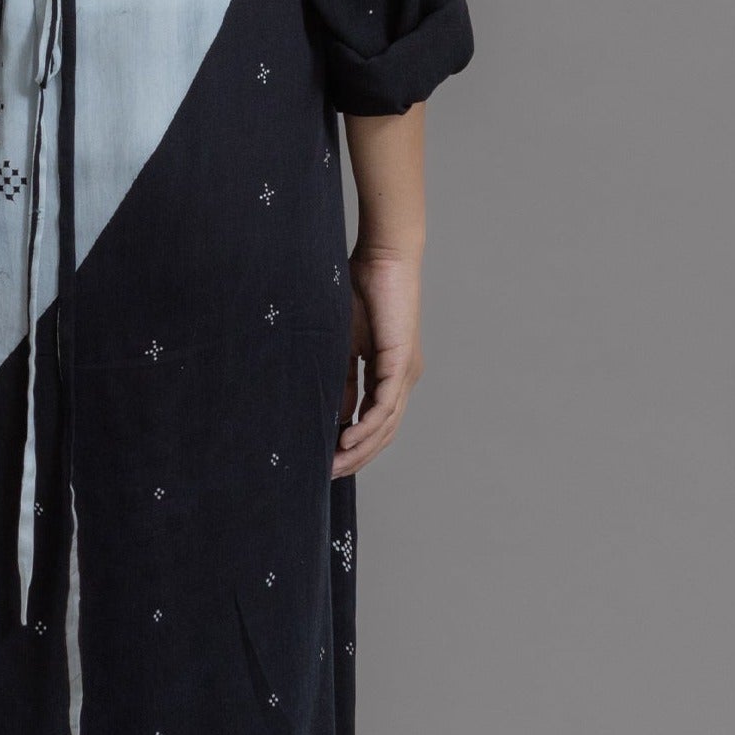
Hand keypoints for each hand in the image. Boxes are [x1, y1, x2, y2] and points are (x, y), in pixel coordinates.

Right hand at [336, 245, 421, 474]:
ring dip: (361, 448)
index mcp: (391, 374)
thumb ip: (341, 379)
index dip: (355, 445)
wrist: (382, 259)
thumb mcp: (343, 345)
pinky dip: (366, 425)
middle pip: (384, 432)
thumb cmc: (360, 292)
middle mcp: (403, 378)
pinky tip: (347, 438)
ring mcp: (406, 373)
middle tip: (328, 474)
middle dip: (357, 457)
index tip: (329, 461)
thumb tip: (335, 415)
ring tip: (335, 464)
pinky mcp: (401, 362)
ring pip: (387, 425)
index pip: (376, 421)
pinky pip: (385, 404)